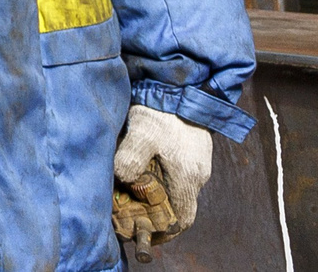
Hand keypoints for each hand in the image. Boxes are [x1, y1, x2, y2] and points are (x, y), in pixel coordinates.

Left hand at [113, 103, 212, 251]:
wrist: (181, 88)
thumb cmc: (162, 112)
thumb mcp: (141, 135)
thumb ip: (130, 160)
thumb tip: (123, 182)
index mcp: (188, 178)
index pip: (182, 219)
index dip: (165, 231)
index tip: (144, 233)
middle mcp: (197, 175)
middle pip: (180, 207)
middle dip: (158, 214)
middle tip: (132, 213)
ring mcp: (197, 163)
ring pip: (179, 191)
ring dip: (159, 196)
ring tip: (133, 192)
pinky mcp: (193, 152)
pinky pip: (179, 176)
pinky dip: (163, 181)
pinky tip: (143, 171)